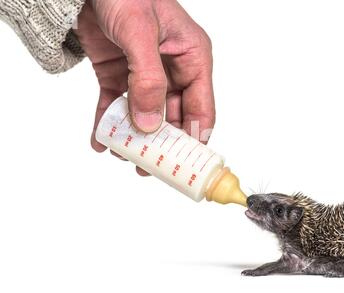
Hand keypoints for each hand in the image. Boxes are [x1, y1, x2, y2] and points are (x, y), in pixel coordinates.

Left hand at [74, 0, 214, 174]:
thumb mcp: (141, 34)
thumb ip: (148, 80)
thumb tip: (149, 124)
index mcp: (192, 59)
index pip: (201, 108)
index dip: (195, 138)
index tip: (185, 164)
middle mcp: (172, 70)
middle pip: (173, 117)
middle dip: (161, 143)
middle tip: (149, 166)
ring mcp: (146, 75)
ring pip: (144, 115)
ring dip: (133, 137)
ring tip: (121, 154)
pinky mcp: (120, 76)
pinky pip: (116, 105)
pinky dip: (108, 123)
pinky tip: (100, 141)